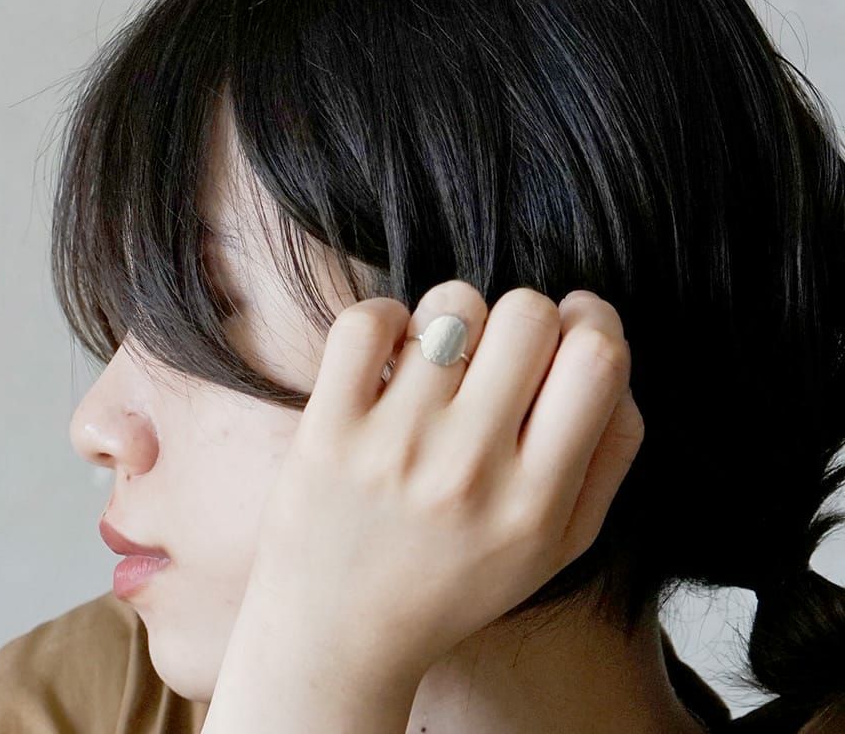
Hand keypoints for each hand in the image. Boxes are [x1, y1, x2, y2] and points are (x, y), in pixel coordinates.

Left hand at [242, 282, 643, 681]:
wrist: (341, 635)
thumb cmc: (454, 583)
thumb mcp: (557, 547)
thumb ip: (608, 454)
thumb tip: (612, 352)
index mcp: (535, 503)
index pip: (598, 359)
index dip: (594, 323)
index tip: (573, 329)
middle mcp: (468, 471)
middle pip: (529, 315)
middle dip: (526, 319)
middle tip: (500, 355)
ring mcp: (393, 446)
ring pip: (453, 305)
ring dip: (454, 319)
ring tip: (441, 364)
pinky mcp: (329, 430)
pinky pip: (368, 320)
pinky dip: (385, 319)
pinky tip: (392, 357)